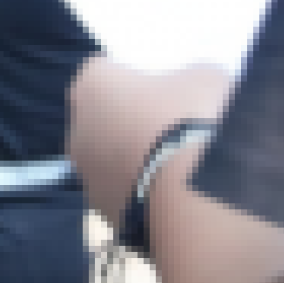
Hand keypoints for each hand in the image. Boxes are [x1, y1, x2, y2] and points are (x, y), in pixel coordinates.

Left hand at [66, 58, 231, 226]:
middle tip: (172, 127)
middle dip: (132, 120)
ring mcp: (85, 173)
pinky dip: (143, 192)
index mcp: (92, 83)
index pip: (108, 72)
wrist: (184, 195)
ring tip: (179, 166)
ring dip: (136, 160)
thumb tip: (198, 81)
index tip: (165, 89)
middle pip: (105, 117)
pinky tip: (174, 194)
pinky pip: (124, 192)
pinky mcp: (102, 210)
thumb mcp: (206, 79)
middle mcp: (77, 126)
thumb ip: (194, 75)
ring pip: (111, 158)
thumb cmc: (186, 120)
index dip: (137, 78)